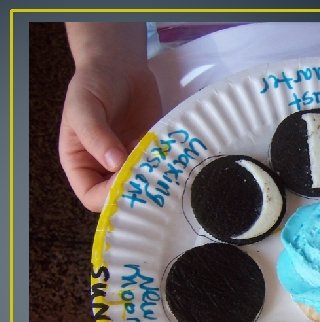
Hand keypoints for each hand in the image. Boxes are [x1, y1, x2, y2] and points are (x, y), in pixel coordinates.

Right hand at [58, 23, 161, 211]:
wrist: (120, 65)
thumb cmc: (94, 84)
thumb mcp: (84, 107)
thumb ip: (96, 135)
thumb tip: (114, 163)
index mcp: (81, 162)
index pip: (91, 196)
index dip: (108, 198)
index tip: (128, 185)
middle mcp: (105, 168)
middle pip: (121, 196)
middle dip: (136, 192)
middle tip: (155, 181)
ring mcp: (130, 160)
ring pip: (144, 184)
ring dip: (156, 181)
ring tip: (168, 171)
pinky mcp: (151, 151)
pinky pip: (160, 168)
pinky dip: (168, 168)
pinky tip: (177, 161)